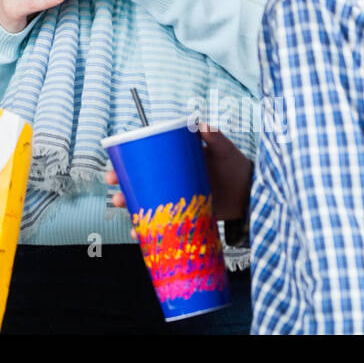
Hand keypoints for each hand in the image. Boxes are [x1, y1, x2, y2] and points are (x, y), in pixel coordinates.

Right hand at [108, 124, 251, 222]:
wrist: (251, 191)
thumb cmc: (234, 164)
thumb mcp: (223, 148)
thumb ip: (213, 136)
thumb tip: (200, 124)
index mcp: (172, 162)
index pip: (142, 163)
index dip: (124, 168)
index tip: (112, 171)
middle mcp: (170, 181)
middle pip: (140, 187)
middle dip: (124, 193)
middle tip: (116, 197)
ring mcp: (177, 200)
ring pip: (149, 207)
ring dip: (135, 215)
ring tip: (131, 222)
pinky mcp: (186, 217)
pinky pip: (165, 226)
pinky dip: (153, 233)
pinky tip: (144, 238)